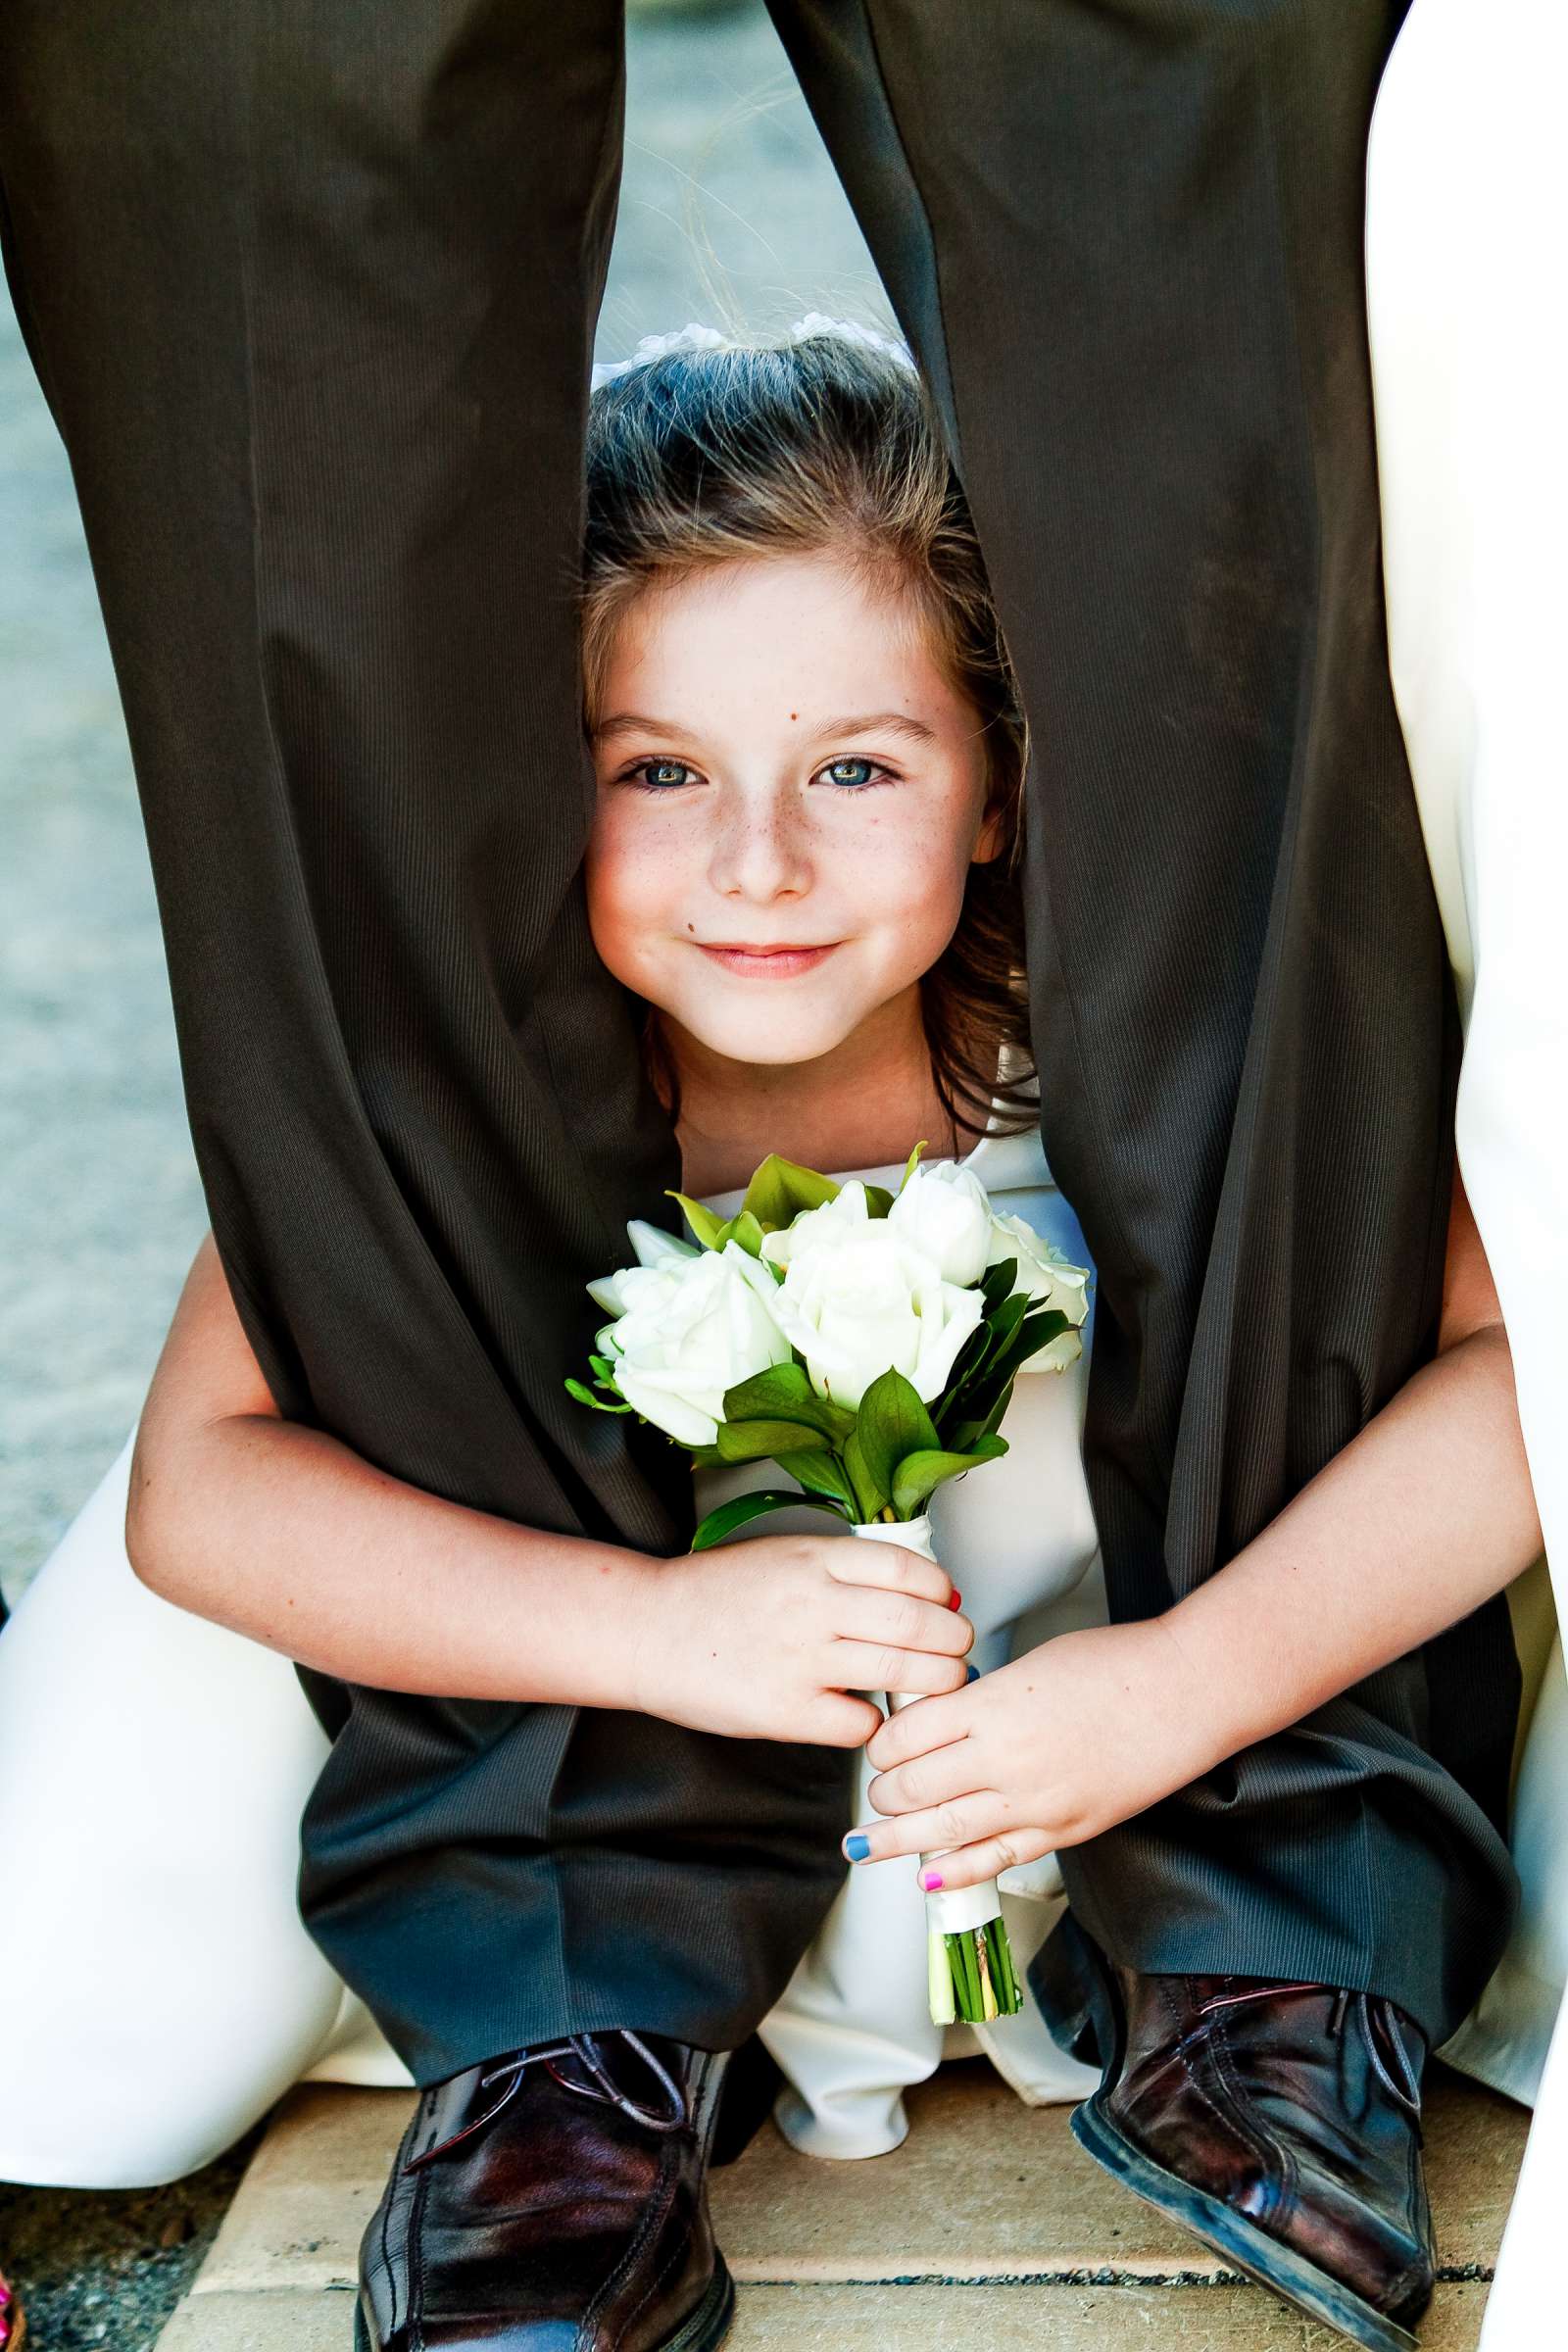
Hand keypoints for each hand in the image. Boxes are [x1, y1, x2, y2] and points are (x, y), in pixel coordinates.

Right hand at [630, 1531, 973, 1746]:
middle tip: (958, 1651)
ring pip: (904, 1671)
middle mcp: (812, 1604)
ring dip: (936, 1682)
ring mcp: (800, 1658)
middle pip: (919, 1623)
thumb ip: (843, 1570)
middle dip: (954, 1642)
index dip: (941, 1591)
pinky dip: (878, 1722)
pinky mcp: (785, 1711)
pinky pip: (861, 1723)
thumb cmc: (714, 1595)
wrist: (645, 1629)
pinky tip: (869, 1714)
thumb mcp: (781, 1554)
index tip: (948, 1606)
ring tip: (938, 1683)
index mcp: (813, 1558)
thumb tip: (920, 1592)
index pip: (908, 1570)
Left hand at [843, 1617, 1220, 1888]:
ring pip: (944, 1831)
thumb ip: (982, 1697)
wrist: (1183, 1695)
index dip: (882, 1746)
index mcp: (992, 1705)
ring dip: (899, 1840)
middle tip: (876, 1793)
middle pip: (916, 1786)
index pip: (907, 1734)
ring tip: (868, 1846)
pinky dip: (957, 1872)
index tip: (878, 1747)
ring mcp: (1034, 1801)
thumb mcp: (1030, 1665)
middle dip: (885, 1794)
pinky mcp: (1064, 1830)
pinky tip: (928, 1876)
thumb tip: (942, 1719)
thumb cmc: (1115, 1667)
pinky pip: (997, 1859)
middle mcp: (1006, 1758)